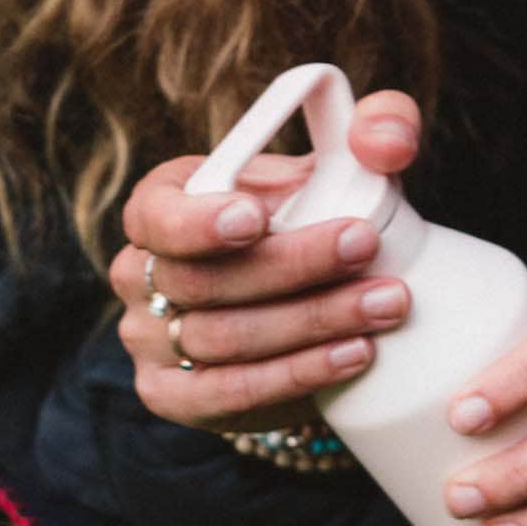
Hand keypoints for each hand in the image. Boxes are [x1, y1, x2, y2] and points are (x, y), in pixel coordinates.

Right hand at [113, 90, 423, 433]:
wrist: (309, 303)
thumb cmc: (320, 217)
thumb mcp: (345, 164)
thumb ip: (376, 129)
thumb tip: (384, 140)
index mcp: (164, 205)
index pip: (156, 215)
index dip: (198, 220)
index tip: (256, 216)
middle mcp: (141, 273)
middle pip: (201, 280)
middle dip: (292, 265)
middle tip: (365, 247)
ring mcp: (149, 340)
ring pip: (221, 339)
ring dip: (311, 322)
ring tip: (386, 304)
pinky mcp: (177, 396)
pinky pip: (227, 394)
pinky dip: (295, 375)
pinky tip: (353, 355)